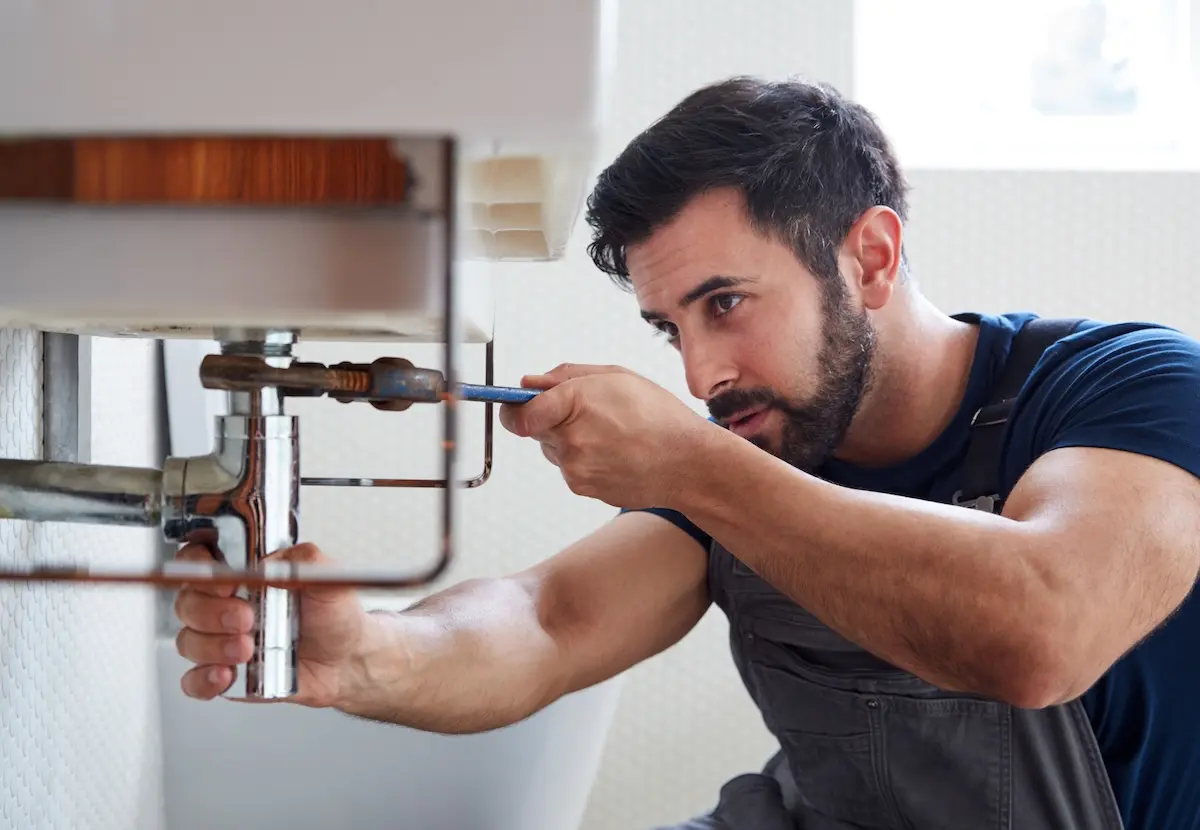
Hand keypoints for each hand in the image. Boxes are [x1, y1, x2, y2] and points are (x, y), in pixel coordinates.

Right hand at [172, 542, 368, 707]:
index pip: (198, 560)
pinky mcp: (225, 675)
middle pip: (187, 602)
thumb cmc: (334, 616)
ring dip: (212, 647)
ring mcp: (221, 641)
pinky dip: (203, 680)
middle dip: (210, 612)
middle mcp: (226, 605)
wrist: (347, 660)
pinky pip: (194, 681)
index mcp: (244, 575)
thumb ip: (305, 560)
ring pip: (188, 641)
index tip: (225, 582)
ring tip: (248, 648)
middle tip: (246, 619)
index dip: (198, 567)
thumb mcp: (328, 579)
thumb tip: (273, 560)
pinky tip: (228, 675)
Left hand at [497, 363, 710, 508]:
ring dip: (568, 439)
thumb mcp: (617, 377)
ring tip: (609, 434)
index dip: (515, 407)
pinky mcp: (582, 487)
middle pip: (533, 429)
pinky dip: (583, 459)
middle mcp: (570, 439)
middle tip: (586, 413)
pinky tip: (613, 452)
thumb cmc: (660, 417)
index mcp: (575, 403)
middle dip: (550, 418)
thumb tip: (530, 383)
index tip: (517, 404)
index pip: (519, 413)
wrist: (688, 463)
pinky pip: (569, 467)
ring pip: (552, 449)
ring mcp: (575, 468)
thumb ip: (566, 376)